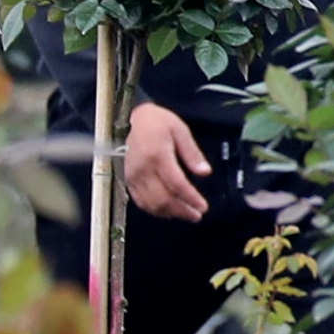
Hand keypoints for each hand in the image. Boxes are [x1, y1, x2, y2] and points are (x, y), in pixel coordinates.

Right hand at [124, 102, 210, 220]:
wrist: (130, 118)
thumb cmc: (158, 122)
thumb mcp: (180, 130)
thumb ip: (192, 153)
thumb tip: (205, 172)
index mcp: (158, 156)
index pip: (176, 184)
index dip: (190, 198)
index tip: (203, 207)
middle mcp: (143, 170)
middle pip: (163, 199)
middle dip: (181, 211)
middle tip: (197, 215)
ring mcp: (133, 177)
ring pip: (151, 204)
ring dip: (170, 213)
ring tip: (186, 214)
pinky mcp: (127, 180)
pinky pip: (141, 202)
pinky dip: (155, 210)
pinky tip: (169, 211)